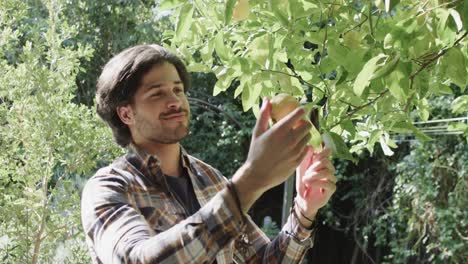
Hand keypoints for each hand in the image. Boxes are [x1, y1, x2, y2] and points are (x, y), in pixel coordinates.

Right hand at [232, 97, 310, 212]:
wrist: (257, 175)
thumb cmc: (255, 152)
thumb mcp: (257, 132)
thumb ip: (264, 115)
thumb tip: (267, 99)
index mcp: (280, 130)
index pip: (298, 114)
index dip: (301, 110)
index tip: (300, 110)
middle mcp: (290, 139)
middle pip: (307, 125)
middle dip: (304, 123)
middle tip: (298, 124)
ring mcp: (295, 151)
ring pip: (308, 137)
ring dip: (304, 134)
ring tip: (296, 136)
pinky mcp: (298, 161)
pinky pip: (307, 149)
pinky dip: (303, 146)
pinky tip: (296, 147)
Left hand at [295, 146, 336, 221]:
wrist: (303, 199)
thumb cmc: (302, 183)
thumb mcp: (301, 169)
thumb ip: (306, 158)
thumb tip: (311, 146)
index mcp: (322, 164)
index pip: (325, 153)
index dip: (318, 155)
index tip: (311, 160)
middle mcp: (329, 170)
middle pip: (326, 161)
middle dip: (314, 167)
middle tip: (306, 174)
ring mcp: (331, 179)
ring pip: (328, 172)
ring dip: (314, 175)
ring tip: (306, 180)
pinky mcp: (332, 189)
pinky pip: (328, 183)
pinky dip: (317, 183)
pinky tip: (310, 184)